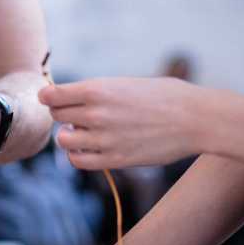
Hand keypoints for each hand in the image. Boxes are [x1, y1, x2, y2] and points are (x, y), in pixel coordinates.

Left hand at [41, 77, 206, 169]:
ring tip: (83, 131)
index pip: (50, 96)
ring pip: (64, 141)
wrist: (195, 118)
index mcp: (97, 89)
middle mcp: (96, 114)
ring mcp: (104, 139)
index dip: (49, 96)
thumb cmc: (163, 95)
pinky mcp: (115, 160)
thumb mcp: (124, 83)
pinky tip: (90, 147)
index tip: (53, 97)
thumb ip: (96, 92)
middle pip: (56, 116)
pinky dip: (78, 155)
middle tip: (77, 114)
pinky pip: (79, 161)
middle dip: (63, 114)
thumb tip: (70, 99)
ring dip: (69, 136)